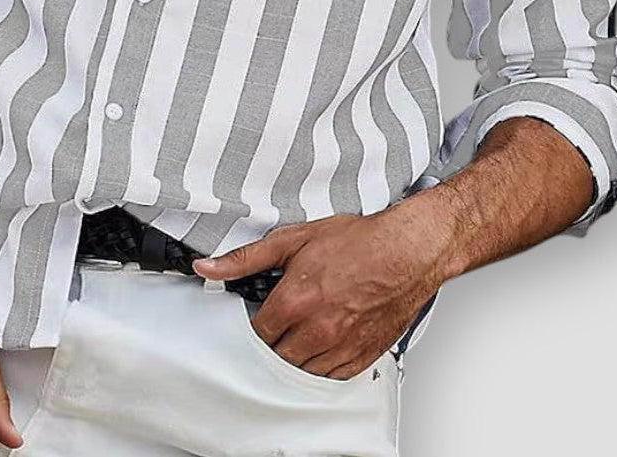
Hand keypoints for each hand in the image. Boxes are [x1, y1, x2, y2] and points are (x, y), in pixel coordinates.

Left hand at [193, 189, 459, 379]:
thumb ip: (246, 257)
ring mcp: (340, 347)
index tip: (263, 311)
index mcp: (295, 301)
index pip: (257, 333)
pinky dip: (322, 364)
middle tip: (284, 318)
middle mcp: (316, 330)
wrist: (407, 251)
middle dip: (275, 339)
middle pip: (276, 356)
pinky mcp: (361, 356)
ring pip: (301, 371)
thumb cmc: (359, 242)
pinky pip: (330, 377)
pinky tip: (324, 341)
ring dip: (297, 353)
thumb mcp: (295, 239)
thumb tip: (209, 267)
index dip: (256, 321)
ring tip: (305, 327)